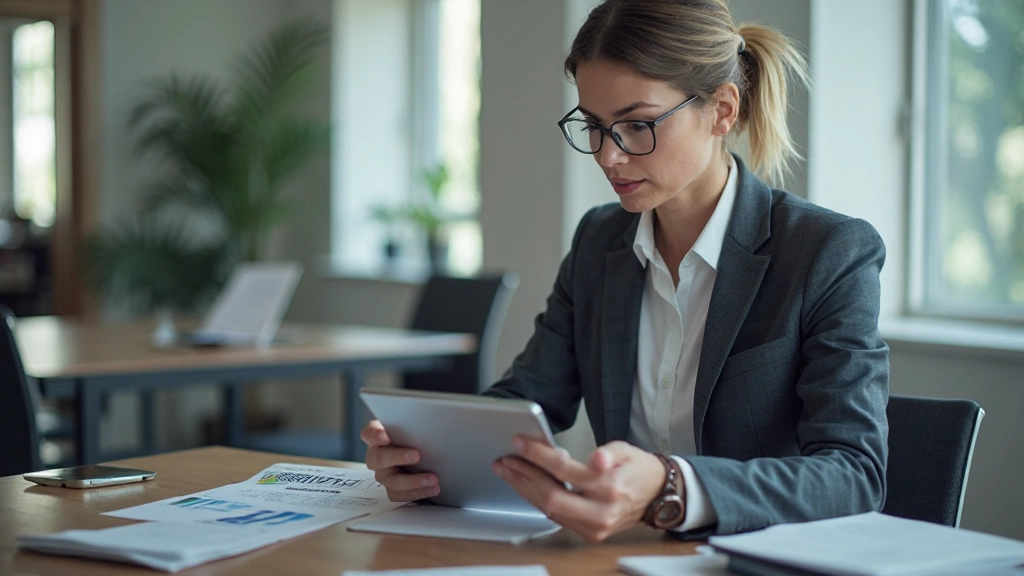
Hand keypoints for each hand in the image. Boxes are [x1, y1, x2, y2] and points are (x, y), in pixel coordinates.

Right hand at [360, 420, 439, 501]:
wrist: (419, 453)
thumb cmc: (411, 437)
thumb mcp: (410, 427)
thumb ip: (411, 424)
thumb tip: (429, 419)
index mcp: (378, 437)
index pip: (369, 433)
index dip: (375, 435)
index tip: (386, 436)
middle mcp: (377, 457)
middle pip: (379, 458)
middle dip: (398, 457)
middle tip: (416, 455)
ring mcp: (384, 475)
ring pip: (392, 481)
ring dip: (413, 481)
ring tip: (432, 478)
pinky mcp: (393, 489)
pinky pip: (400, 495)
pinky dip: (418, 493)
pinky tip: (432, 489)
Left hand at [492, 437, 673, 541]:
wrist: (657, 495)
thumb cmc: (638, 470)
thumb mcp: (627, 450)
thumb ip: (609, 452)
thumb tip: (596, 458)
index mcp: (611, 487)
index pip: (565, 469)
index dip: (538, 455)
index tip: (520, 442)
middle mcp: (601, 511)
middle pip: (551, 495)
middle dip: (523, 476)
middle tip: (504, 461)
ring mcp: (594, 527)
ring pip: (549, 510)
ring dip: (524, 489)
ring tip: (508, 471)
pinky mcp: (589, 533)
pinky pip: (555, 517)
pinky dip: (537, 500)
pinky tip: (525, 485)